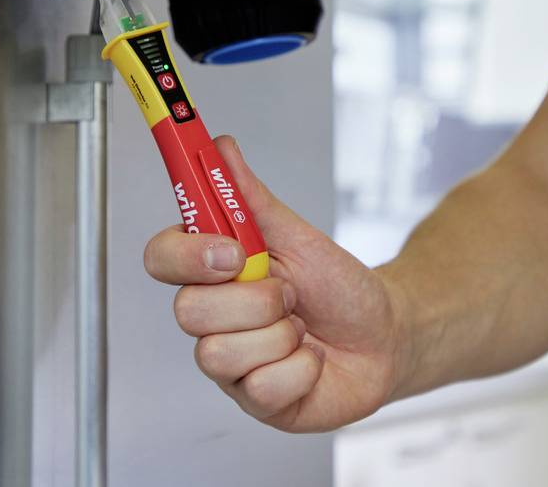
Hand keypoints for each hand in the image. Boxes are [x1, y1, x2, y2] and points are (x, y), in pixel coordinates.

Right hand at [143, 135, 411, 431]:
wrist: (385, 335)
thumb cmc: (337, 287)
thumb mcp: (296, 235)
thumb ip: (250, 196)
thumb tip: (221, 147)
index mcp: (214, 272)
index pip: (162, 258)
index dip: (187, 255)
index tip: (232, 250)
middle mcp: (214, 319)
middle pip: (188, 311)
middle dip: (254, 298)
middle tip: (289, 293)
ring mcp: (230, 364)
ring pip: (220, 353)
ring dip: (281, 334)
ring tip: (302, 328)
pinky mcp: (255, 401)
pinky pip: (262, 387)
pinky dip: (302, 368)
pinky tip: (312, 360)